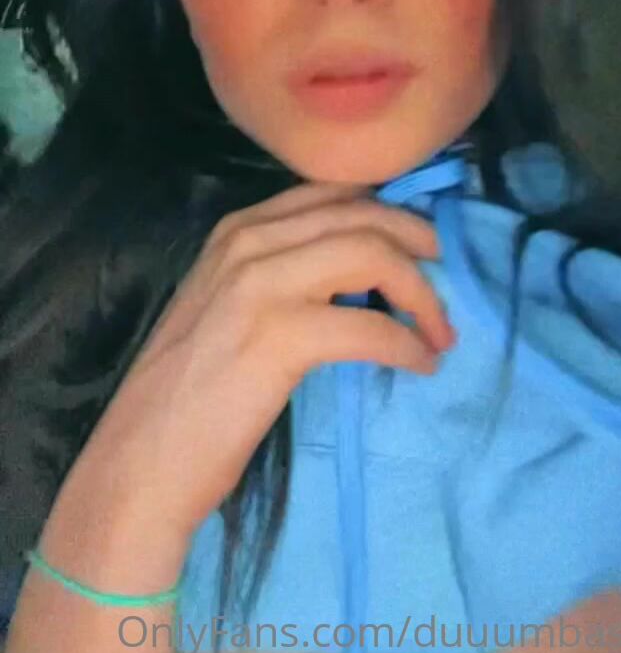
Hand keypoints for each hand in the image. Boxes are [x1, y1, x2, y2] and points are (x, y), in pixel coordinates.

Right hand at [78, 181, 452, 538]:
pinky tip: (420, 365)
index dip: (391, 210)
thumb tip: (360, 272)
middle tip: (447, 279)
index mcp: (238, 229)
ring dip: (422, 293)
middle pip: (363, 215)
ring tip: (440, 331)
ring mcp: (260, 284)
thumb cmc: (189, 391)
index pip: (333, 191)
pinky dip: (407, 344)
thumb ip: (281, 271)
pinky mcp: (278, 336)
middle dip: (419, 244)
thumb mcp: (228, 304)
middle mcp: (249, 241)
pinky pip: (369, 327)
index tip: (422, 243)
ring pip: (373, 255)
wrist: (141, 460)